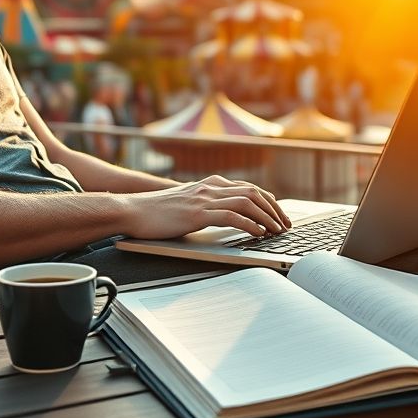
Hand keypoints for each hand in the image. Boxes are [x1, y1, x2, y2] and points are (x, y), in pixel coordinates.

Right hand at [121, 175, 292, 239]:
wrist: (132, 210)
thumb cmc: (156, 212)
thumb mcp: (186, 204)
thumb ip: (206, 205)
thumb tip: (225, 218)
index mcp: (209, 184)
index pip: (248, 188)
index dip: (268, 201)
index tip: (279, 215)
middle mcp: (210, 187)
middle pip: (253, 193)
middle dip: (274, 209)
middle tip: (285, 225)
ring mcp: (204, 199)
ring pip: (247, 202)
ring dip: (267, 217)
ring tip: (277, 231)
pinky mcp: (197, 213)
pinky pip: (231, 216)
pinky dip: (250, 224)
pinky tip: (258, 234)